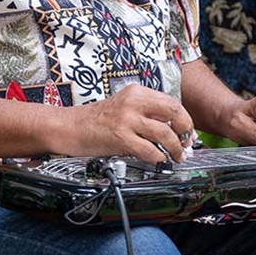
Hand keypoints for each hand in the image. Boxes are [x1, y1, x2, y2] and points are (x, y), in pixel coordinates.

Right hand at [66, 85, 195, 164]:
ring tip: (176, 157)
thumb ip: (145, 114)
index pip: (171, 102)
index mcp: (136, 92)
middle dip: (185, 130)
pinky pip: (149, 150)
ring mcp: (127, 118)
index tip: (187, 132)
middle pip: (174, 111)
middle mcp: (134, 101)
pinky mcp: (120, 136)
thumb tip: (171, 130)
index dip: (184, 119)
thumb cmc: (94, 120)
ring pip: (165, 132)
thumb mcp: (123, 107)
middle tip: (186, 144)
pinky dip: (159, 158)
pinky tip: (159, 162)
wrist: (68, 126)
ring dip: (175, 148)